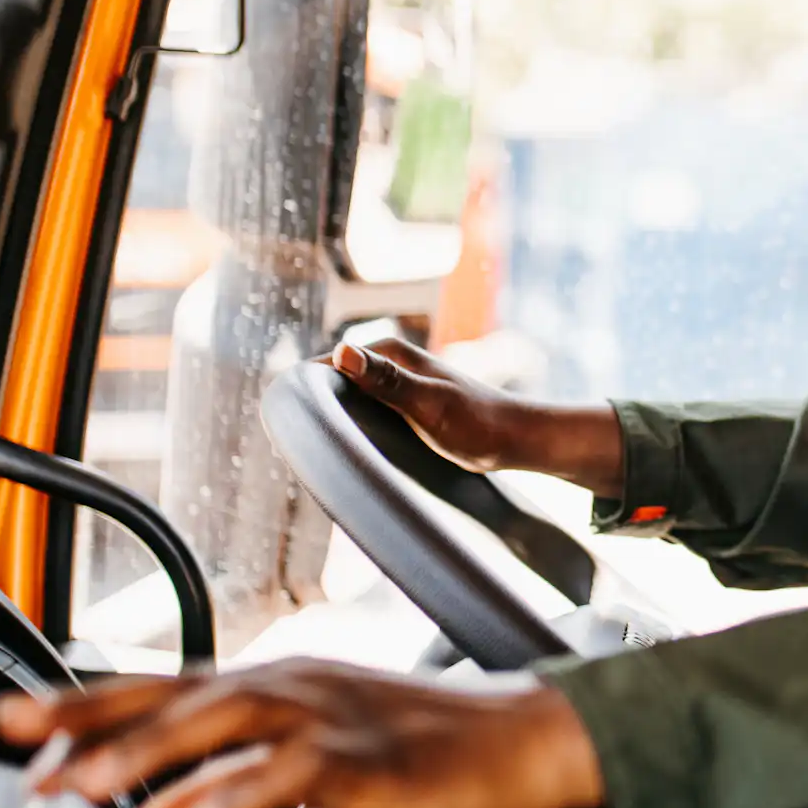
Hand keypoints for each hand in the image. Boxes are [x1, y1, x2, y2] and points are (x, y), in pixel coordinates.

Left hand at [0, 662, 607, 807]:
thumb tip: (162, 798)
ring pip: (222, 727)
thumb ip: (242, 762)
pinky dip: (229, 797)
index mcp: (276, 683)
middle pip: (176, 699)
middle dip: (90, 724)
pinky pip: (287, 776)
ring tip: (77, 789)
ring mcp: (330, 718)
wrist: (527, 740)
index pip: (163, 686)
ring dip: (143, 755)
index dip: (84, 704)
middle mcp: (293, 688)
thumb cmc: (426, 744)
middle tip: (18, 747)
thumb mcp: (320, 741)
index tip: (9, 720)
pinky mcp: (369, 759)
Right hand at [327, 337, 624, 496]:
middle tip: (305, 452)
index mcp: (387, 352)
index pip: (324, 366)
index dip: (303, 395)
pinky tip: (352, 454)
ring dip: (335, 423)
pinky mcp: (405, 405)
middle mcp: (389, 362)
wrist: (518, 439)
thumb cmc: (477, 423)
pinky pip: (367, 414)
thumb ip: (387, 381)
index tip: (290, 430)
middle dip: (316, 411)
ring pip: (349, 401)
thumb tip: (342, 353)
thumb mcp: (428, 404)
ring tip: (324, 455)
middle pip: (333, 384)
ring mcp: (398, 384)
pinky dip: (356, 430)